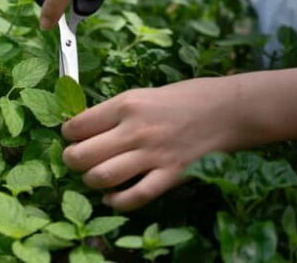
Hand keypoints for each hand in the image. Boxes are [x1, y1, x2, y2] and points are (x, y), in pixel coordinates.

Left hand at [60, 77, 252, 211]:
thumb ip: (116, 111)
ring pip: (102, 177)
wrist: (229, 110)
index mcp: (127, 104)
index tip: (72, 136)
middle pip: (82, 155)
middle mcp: (135, 130)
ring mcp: (153, 155)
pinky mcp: (170, 175)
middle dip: (71, 160)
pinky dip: (116, 202)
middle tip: (76, 159)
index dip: (67, 134)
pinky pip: (134, 197)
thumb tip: (84, 127)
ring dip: (91, 181)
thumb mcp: (145, 94)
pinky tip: (112, 197)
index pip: (78, 125)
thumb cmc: (186, 97)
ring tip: (95, 176)